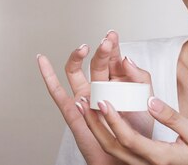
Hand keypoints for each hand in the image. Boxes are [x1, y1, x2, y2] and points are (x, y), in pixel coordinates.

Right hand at [37, 30, 154, 164]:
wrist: (130, 154)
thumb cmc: (139, 129)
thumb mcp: (145, 97)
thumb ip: (140, 77)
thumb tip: (126, 58)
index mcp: (117, 81)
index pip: (113, 58)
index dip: (112, 45)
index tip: (112, 35)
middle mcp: (99, 85)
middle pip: (96, 62)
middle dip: (101, 50)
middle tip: (106, 42)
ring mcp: (84, 96)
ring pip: (76, 71)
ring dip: (77, 57)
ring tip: (82, 48)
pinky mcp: (73, 110)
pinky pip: (57, 91)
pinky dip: (47, 75)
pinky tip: (42, 60)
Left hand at [76, 95, 187, 164]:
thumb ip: (172, 118)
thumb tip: (150, 100)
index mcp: (159, 156)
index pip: (128, 139)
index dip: (112, 120)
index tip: (102, 101)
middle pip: (112, 147)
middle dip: (94, 124)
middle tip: (82, 102)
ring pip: (113, 150)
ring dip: (97, 129)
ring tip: (87, 107)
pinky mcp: (145, 164)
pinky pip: (121, 150)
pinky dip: (108, 134)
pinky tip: (104, 118)